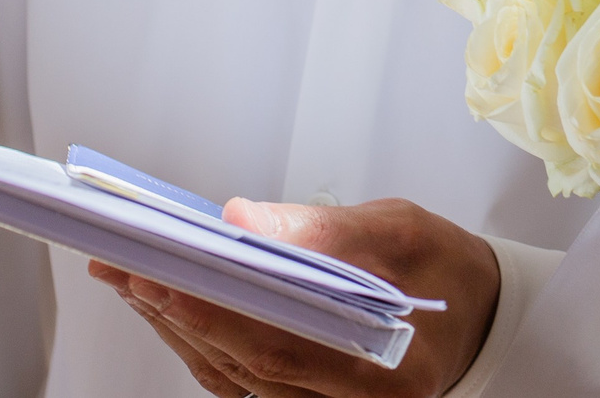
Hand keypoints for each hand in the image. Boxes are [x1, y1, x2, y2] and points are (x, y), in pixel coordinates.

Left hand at [91, 196, 498, 397]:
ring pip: (232, 377)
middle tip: (123, 269)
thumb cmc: (444, 270)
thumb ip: (321, 229)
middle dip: (175, 314)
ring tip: (130, 281)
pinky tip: (167, 308)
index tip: (159, 276)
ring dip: (175, 329)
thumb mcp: (402, 230)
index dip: (212, 316)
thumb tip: (239, 218)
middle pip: (243, 366)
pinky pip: (239, 381)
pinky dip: (197, 343)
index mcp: (388, 371)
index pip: (279, 347)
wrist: (477, 316)